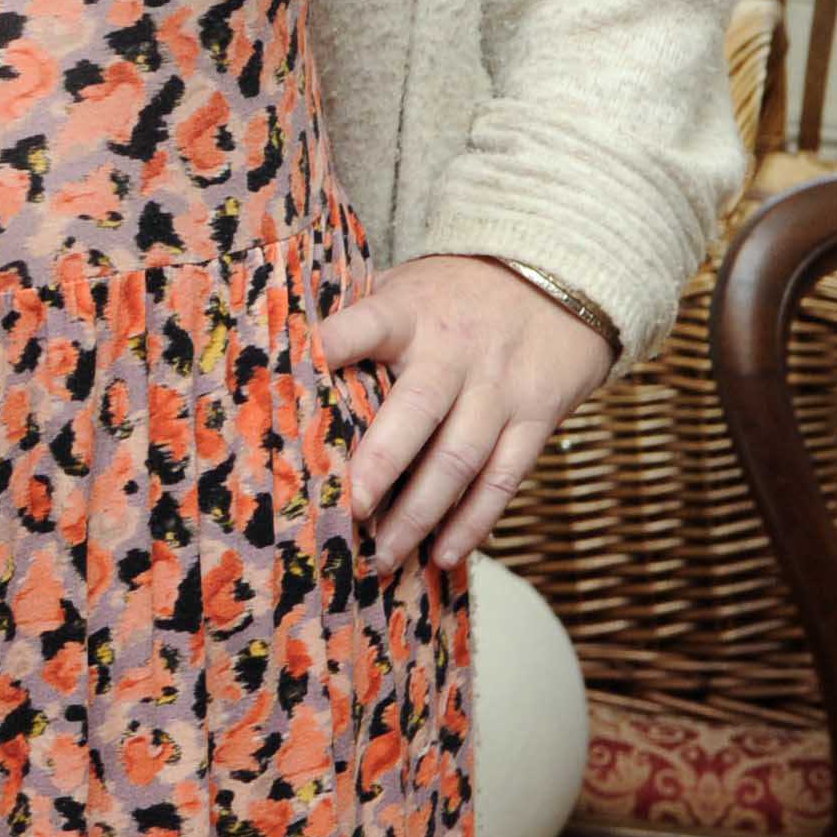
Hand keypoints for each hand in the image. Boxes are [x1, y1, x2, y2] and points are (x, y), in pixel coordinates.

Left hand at [320, 254, 614, 572]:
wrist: (554, 281)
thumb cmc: (452, 294)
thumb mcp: (403, 288)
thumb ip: (357, 323)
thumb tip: (282, 363)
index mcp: (407, 313)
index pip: (362, 327)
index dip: (329, 348)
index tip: (292, 378)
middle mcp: (453, 353)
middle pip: (415, 411)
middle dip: (381, 464)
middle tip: (348, 510)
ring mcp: (498, 389)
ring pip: (459, 458)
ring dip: (421, 513)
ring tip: (385, 554)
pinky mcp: (535, 419)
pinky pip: (504, 478)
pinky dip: (474, 521)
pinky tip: (444, 555)